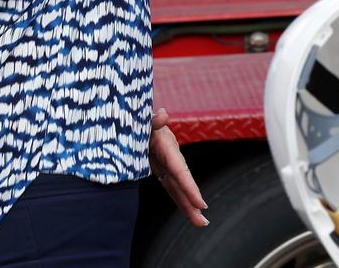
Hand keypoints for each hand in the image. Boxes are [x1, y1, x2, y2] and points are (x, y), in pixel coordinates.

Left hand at [150, 108, 208, 226]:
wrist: (135, 119)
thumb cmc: (139, 119)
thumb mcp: (143, 120)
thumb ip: (153, 120)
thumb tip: (162, 114)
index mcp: (167, 147)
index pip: (180, 171)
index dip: (190, 188)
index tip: (201, 203)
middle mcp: (171, 157)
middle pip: (182, 184)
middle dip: (192, 203)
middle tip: (203, 222)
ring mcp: (167, 164)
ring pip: (178, 188)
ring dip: (188, 206)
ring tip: (201, 223)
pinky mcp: (161, 169)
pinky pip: (171, 187)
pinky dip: (179, 199)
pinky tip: (189, 211)